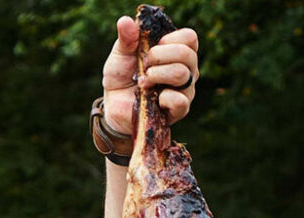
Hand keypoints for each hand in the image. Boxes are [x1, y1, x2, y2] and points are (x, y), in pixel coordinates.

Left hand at [101, 15, 199, 135]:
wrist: (114, 106)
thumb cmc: (122, 77)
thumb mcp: (120, 54)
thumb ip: (126, 38)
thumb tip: (125, 21)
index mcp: (176, 52)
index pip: (190, 38)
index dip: (170, 39)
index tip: (151, 47)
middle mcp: (186, 69)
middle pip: (187, 54)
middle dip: (159, 56)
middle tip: (144, 65)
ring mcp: (185, 90)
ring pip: (182, 74)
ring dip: (157, 75)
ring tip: (143, 82)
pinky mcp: (179, 110)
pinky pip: (180, 100)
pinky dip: (163, 97)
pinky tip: (152, 98)